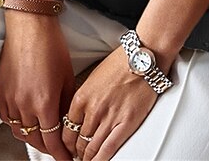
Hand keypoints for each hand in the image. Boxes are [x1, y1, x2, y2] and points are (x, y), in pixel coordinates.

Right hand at [0, 12, 75, 160]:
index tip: (67, 158)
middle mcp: (23, 104)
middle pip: (35, 139)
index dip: (61, 153)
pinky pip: (6, 117)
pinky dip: (16, 123)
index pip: (52, 140)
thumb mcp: (68, 76)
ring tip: (42, 135)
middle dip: (48, 147)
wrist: (30, 24)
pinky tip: (24, 119)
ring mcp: (8, 98)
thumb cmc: (50, 43)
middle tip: (57, 148)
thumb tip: (68, 121)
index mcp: (44, 102)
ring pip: (19, 131)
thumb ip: (67, 103)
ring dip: (31, 136)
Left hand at [61, 45, 170, 160]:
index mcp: (81, 97)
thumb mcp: (94, 77)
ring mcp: (109, 118)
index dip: (66, 142)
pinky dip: (101, 159)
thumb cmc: (121, 62)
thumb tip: (79, 116)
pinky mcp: (126, 124)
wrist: (142, 58)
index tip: (68, 146)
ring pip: (91, 148)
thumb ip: (85, 97)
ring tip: (87, 160)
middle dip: (76, 152)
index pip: (66, 129)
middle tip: (77, 155)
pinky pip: (109, 149)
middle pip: (78, 141)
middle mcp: (93, 110)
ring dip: (87, 158)